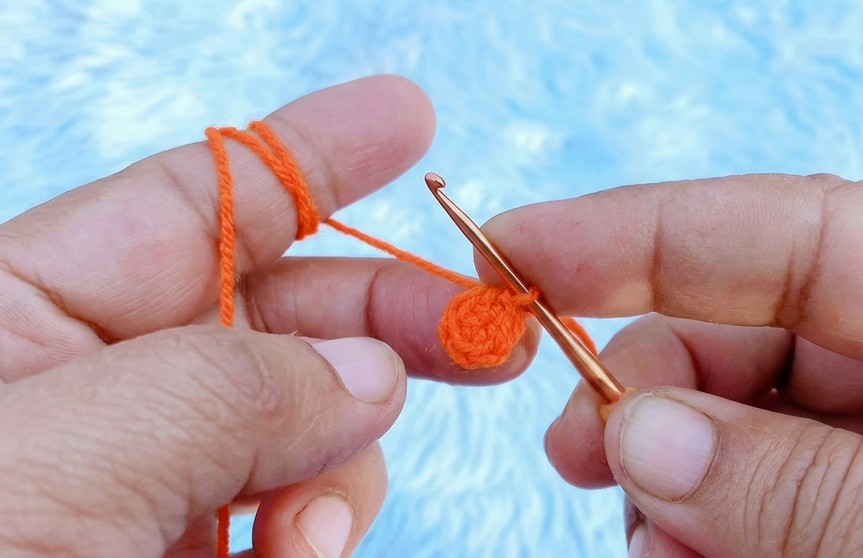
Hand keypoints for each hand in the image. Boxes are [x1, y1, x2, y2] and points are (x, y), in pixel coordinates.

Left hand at [0, 76, 534, 556]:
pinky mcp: (187, 553)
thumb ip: (218, 391)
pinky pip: (296, 516)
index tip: (408, 116)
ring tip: (307, 543)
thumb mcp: (52, 470)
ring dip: (341, 464)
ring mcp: (149, 484)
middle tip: (488, 331)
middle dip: (381, 314)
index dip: (310, 152)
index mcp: (20, 319)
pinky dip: (322, 530)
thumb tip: (366, 367)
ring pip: (304, 426)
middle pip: (278, 311)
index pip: (195, 201)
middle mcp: (93, 393)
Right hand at [482, 174, 862, 556]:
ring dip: (670, 480)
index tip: (513, 251)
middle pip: (744, 325)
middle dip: (648, 388)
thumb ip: (814, 493)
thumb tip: (638, 434)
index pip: (792, 232)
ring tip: (664, 553)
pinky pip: (753, 489)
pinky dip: (701, 527)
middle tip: (575, 458)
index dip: (638, 230)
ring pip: (734, 417)